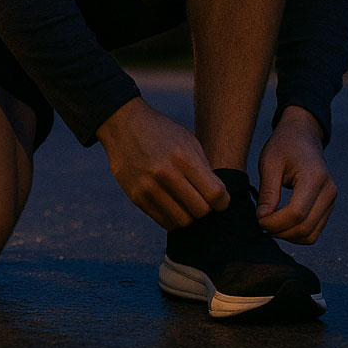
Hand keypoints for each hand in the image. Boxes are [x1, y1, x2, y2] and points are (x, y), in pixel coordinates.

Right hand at [96, 96, 229, 228]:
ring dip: (190, 215)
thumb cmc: (163, 133)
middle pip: (201, 211)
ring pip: (183, 221)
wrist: (123, 125)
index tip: (221, 200)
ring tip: (188, 204)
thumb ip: (204, 170)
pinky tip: (174, 205)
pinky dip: (174, 218)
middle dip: (207, 209)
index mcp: (183, 157)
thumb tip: (219, 199)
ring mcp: (149, 188)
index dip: (223, 201)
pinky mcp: (137, 197)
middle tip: (203, 200)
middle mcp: (165, 174)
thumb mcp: (188, 141)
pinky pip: (164, 221)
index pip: (215, 194)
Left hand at [256, 106, 335, 243]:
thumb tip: (263, 219)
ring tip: (270, 224)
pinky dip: (296, 234)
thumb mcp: (269, 162)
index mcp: (314, 177)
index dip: (274, 222)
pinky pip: (313, 231)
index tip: (258, 218)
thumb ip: (268, 192)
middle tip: (261, 223)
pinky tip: (280, 223)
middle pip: (305, 228)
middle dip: (279, 231)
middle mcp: (329, 191)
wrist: (302, 136)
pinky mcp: (328, 207)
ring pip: (311, 235)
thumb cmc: (284, 145)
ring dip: (288, 236)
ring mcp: (331, 200)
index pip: (296, 213)